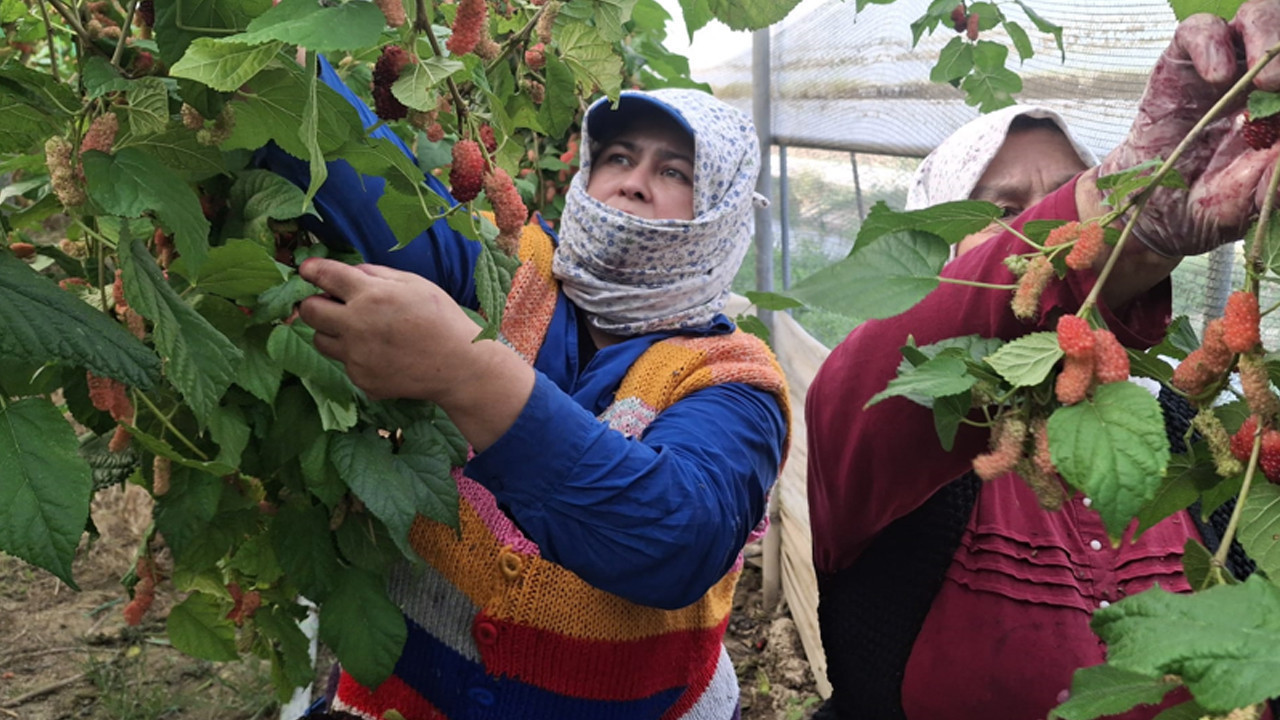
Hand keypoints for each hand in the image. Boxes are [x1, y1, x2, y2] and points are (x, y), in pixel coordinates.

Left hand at [298, 258, 535, 449]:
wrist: (458, 366)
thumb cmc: (441, 319)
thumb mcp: (414, 283)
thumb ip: (377, 274)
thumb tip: (349, 272)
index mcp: (371, 295)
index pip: (325, 276)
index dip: (311, 269)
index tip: (307, 270)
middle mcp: (356, 325)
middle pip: (308, 311)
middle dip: (313, 302)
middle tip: (329, 303)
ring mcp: (356, 356)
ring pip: (320, 340)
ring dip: (331, 331)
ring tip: (358, 330)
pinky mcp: (361, 380)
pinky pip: (345, 363)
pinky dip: (356, 356)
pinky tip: (381, 354)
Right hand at [1098, 0, 1279, 256]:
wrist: (1147, 211)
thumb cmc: (1207, 206)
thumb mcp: (1250, 201)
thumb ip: (1273, 179)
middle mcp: (1264, 79)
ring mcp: (1225, 66)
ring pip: (1260, 17)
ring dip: (1270, 37)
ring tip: (1265, 81)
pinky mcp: (1182, 63)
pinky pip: (1202, 30)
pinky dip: (1212, 44)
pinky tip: (1217, 77)